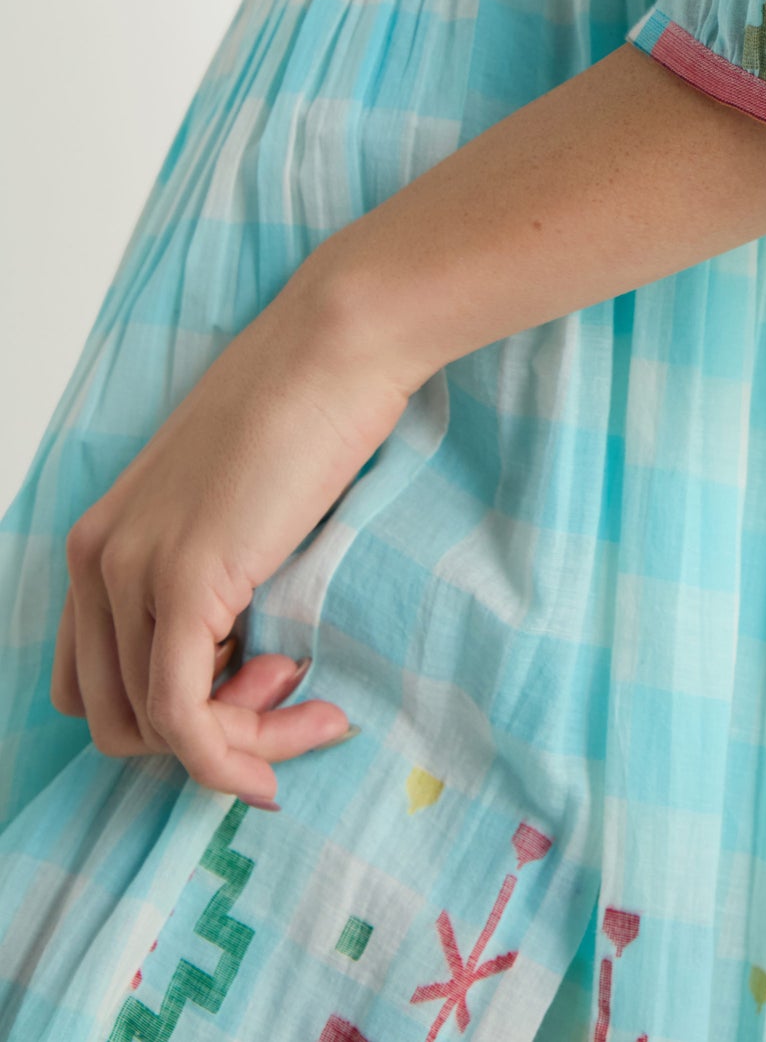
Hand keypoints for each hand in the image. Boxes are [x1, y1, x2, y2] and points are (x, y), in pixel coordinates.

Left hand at [51, 268, 408, 806]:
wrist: (335, 348)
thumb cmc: (304, 410)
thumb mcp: (231, 506)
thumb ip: (212, 577)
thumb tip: (242, 662)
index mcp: (99, 540)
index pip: (95, 683)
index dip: (171, 713)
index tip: (261, 687)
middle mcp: (96, 560)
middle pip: (115, 720)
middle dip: (205, 737)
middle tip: (291, 690)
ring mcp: (133, 571)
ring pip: (156, 728)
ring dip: (243, 741)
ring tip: (314, 697)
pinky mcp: (186, 581)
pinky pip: (187, 717)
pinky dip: (240, 751)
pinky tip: (313, 721)